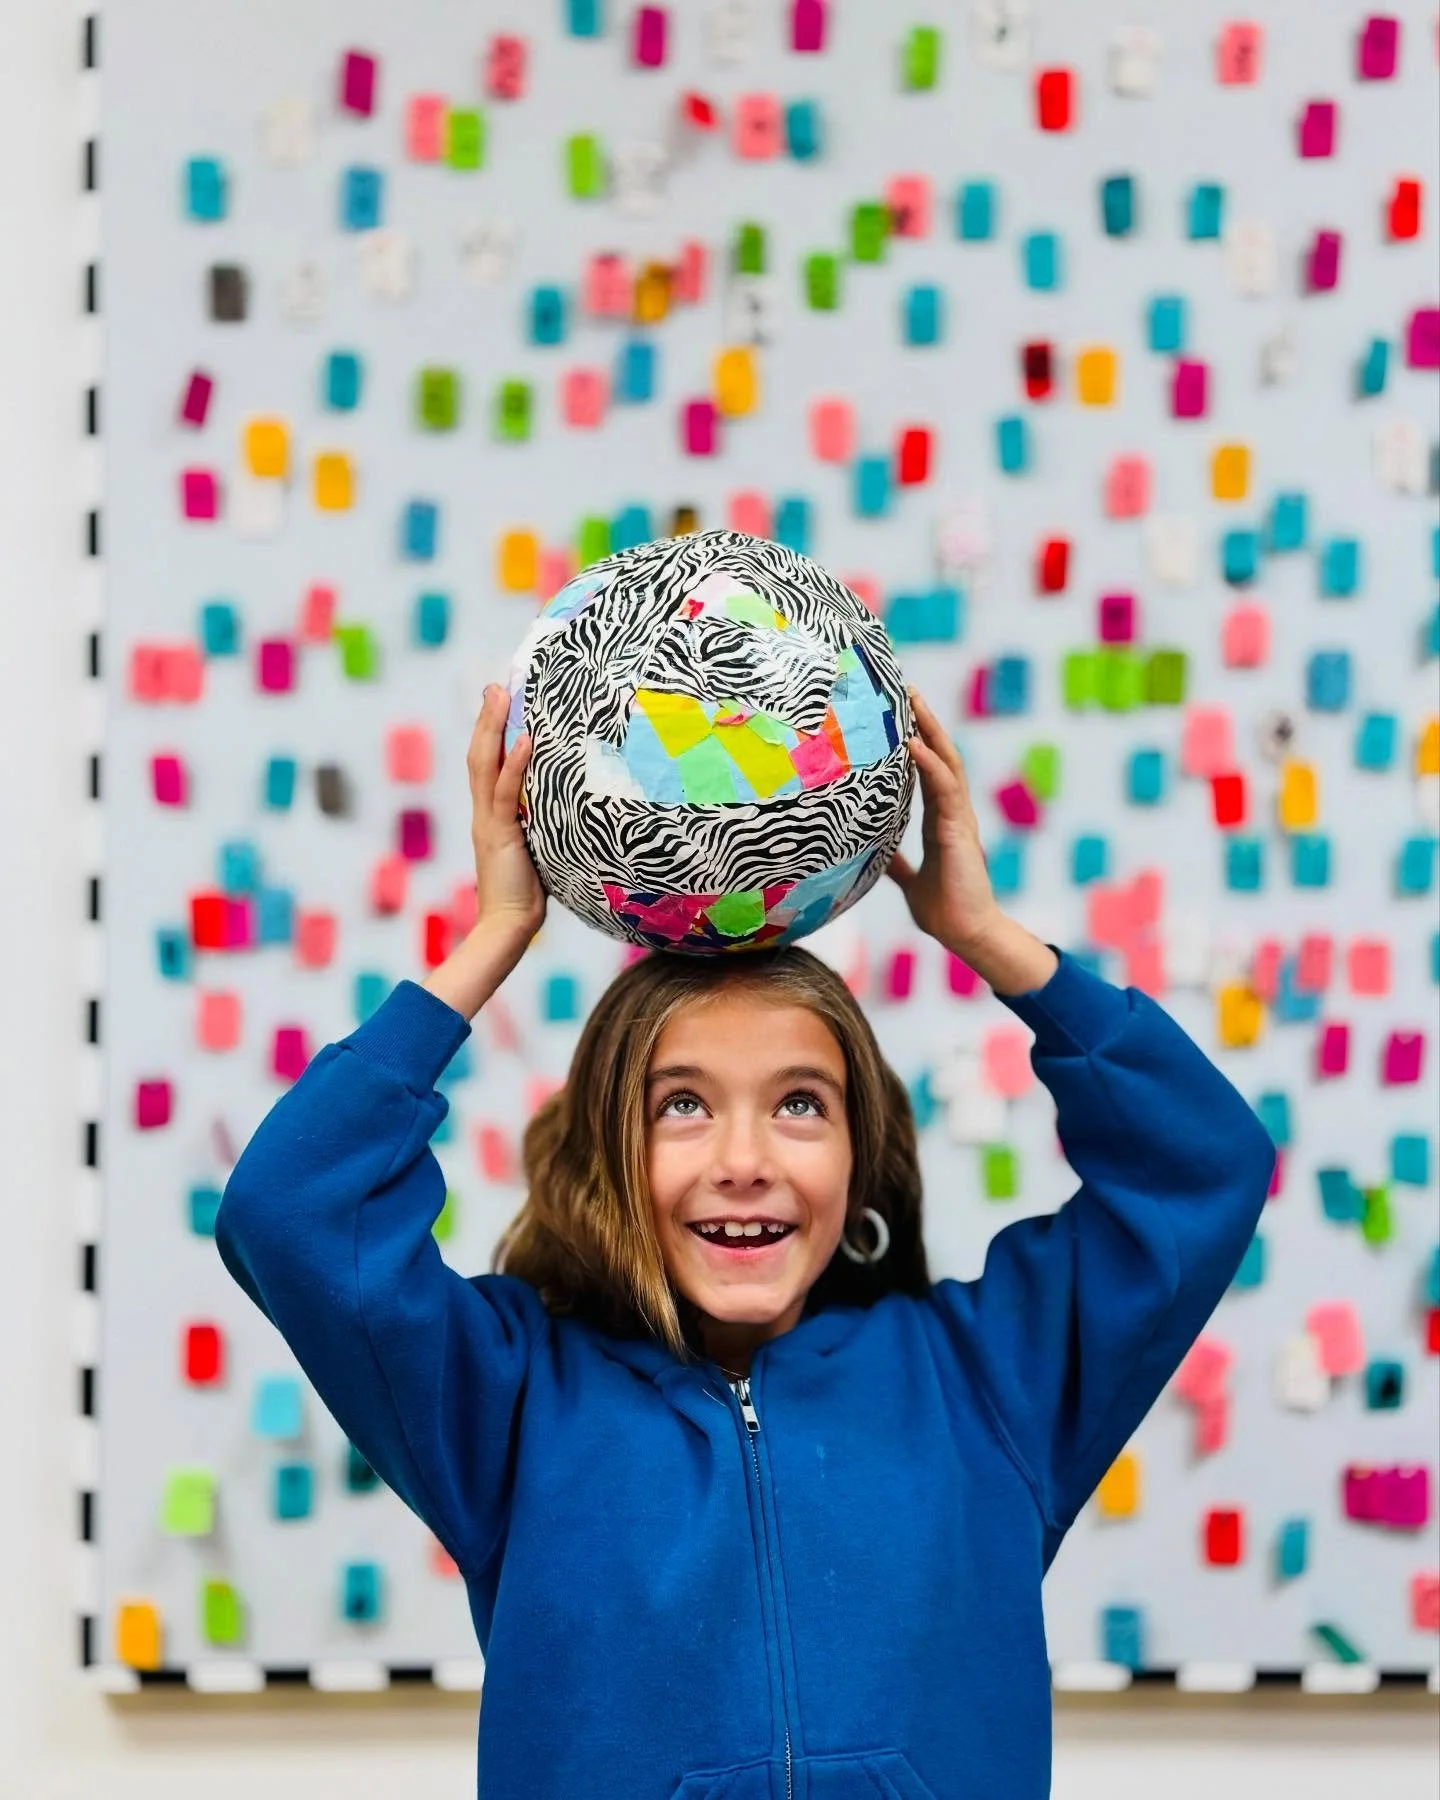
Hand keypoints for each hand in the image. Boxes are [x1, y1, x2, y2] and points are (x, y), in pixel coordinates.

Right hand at [466, 684, 546, 950]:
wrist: (509, 926)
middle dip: (487, 718)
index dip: (490, 732)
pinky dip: (514, 765)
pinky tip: (525, 740)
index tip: (498, 701)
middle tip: (496, 684)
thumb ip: (541, 825)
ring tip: (502, 694)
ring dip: (493, 727)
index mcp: (491, 815)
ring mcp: (489, 822)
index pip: (486, 764)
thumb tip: (566, 806)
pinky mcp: (500, 835)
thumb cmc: (527, 894)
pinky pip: (506, 794)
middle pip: (479, 755)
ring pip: (484, 765)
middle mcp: (484, 813)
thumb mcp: (536, 848)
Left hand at [887, 687, 1002, 957]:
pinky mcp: (959, 829)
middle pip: (940, 755)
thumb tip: (875, 852)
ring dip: (930, 730)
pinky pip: (944, 789)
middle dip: (925, 722)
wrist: (967, 933)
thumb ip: (896, 862)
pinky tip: (912, 744)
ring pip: (946, 762)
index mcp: (940, 820)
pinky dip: (929, 763)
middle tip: (906, 689)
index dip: (916, 741)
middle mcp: (952, 812)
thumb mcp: (910, 880)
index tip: (900, 714)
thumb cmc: (944, 909)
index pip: (928, 770)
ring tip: (913, 700)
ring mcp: (959, 818)